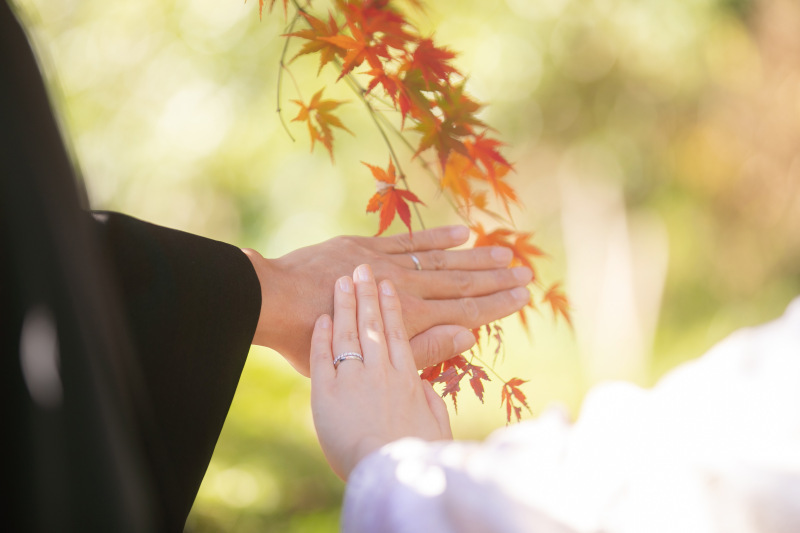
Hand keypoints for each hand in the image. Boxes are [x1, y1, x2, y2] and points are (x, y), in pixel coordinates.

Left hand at [243, 225, 531, 375]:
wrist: (274, 303)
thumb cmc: (314, 342)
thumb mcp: (368, 358)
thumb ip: (422, 349)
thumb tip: (469, 334)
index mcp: (407, 320)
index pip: (464, 310)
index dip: (496, 304)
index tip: (523, 297)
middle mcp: (404, 289)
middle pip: (461, 283)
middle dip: (495, 280)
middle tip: (526, 274)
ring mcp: (387, 266)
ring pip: (442, 261)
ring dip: (476, 258)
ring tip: (505, 254)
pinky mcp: (368, 248)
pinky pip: (410, 241)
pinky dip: (437, 237)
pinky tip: (462, 231)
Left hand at [310, 264, 452, 479]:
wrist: (388, 471)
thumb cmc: (418, 455)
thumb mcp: (436, 422)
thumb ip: (436, 391)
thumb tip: (442, 387)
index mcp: (407, 378)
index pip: (400, 332)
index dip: (393, 306)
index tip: (391, 283)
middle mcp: (381, 372)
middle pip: (373, 325)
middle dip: (368, 294)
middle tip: (364, 269)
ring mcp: (353, 379)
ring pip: (349, 334)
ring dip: (346, 305)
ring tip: (343, 280)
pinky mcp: (326, 394)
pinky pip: (322, 358)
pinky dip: (321, 336)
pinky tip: (321, 318)